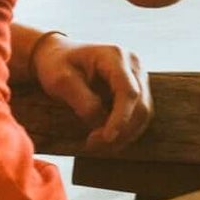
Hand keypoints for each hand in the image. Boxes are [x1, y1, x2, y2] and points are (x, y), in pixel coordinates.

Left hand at [32, 34, 150, 152]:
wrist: (57, 55)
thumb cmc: (56, 65)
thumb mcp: (60, 81)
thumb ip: (83, 101)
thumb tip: (101, 124)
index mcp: (115, 56)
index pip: (128, 91)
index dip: (121, 118)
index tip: (106, 138)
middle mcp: (133, 63)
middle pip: (141, 105)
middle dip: (122, 130)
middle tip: (92, 144)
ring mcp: (138, 75)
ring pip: (143, 112)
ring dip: (124, 133)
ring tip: (95, 142)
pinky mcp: (137, 87)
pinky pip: (138, 113)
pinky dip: (124, 129)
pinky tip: (104, 136)